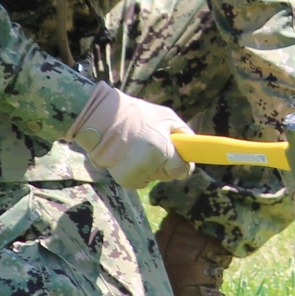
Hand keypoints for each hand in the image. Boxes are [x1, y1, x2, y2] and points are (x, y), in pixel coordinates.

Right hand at [65, 82, 191, 189]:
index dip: (183, 163)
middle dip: (166, 162)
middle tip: (155, 144)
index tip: (181, 157)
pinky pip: (142, 179)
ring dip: (151, 166)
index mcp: (162, 150)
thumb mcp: (165, 115)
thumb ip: (183, 132)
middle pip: (169, 174)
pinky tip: (129, 155)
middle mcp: (150, 166)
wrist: (101, 120)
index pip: (183, 170)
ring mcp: (137, 175)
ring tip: (138, 146)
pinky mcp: (126, 181)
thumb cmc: (136, 114)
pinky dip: (138, 170)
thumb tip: (192, 147)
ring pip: (154, 176)